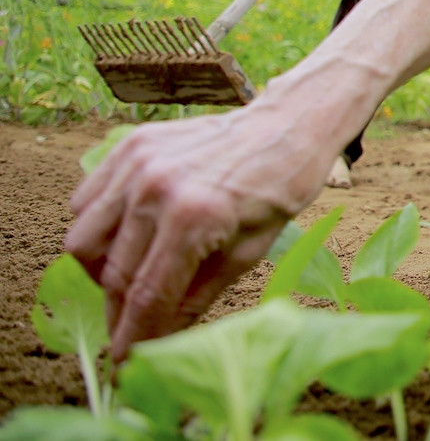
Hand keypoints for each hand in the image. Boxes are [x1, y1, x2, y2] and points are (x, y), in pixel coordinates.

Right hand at [66, 105, 329, 358]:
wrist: (286, 124)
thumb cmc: (277, 189)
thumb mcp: (248, 252)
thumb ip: (196, 297)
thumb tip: (159, 338)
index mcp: (195, 217)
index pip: (147, 296)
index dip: (133, 337)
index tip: (122, 363)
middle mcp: (157, 188)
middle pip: (113, 275)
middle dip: (118, 312)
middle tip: (129, 328)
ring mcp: (138, 164)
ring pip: (84, 241)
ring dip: (101, 271)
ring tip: (131, 277)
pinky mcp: (129, 146)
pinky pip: (86, 203)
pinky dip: (97, 227)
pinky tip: (128, 235)